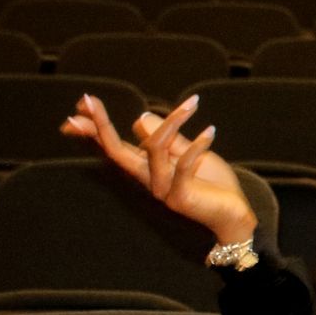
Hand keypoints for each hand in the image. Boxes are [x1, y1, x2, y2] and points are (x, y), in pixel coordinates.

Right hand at [60, 93, 258, 244]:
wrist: (234, 214)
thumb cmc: (212, 183)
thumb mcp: (189, 153)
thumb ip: (168, 138)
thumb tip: (139, 117)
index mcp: (147, 168)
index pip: (114, 146)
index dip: (95, 129)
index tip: (80, 105)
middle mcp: (149, 179)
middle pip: (116, 151)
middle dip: (100, 125)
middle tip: (88, 100)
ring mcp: (162, 189)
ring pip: (155, 147)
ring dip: (173, 120)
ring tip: (193, 103)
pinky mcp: (180, 197)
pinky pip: (183, 164)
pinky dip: (197, 145)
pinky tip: (210, 132)